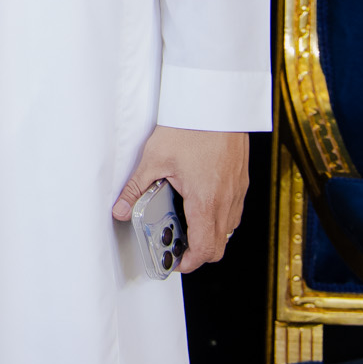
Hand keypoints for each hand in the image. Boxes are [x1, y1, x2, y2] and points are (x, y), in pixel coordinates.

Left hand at [112, 125, 248, 274]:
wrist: (216, 102)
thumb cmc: (189, 127)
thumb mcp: (154, 158)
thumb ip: (136, 188)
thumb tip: (121, 209)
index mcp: (205, 200)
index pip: (204, 248)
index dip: (189, 262)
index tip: (175, 261)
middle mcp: (227, 200)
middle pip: (219, 244)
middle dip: (199, 252)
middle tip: (177, 245)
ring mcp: (237, 190)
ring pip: (229, 227)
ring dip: (210, 232)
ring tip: (186, 221)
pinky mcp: (241, 179)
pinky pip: (234, 209)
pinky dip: (219, 215)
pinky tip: (199, 200)